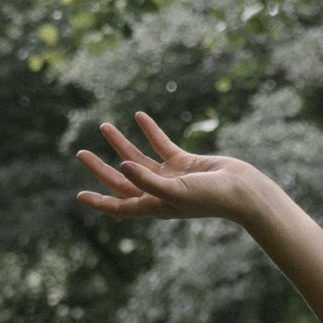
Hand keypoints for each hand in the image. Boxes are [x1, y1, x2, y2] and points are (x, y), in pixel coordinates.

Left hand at [74, 111, 267, 223]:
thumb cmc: (211, 198)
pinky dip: (149, 131)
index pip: (120, 206)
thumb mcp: (175, 190)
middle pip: (122, 180)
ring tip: (104, 126)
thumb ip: (146, 179)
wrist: (243, 190)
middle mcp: (159, 192)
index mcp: (155, 206)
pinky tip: (138, 116)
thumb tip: (121, 167)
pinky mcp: (184, 162)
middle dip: (101, 167)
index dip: (100, 202)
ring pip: (138, 159)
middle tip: (80, 153)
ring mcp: (171, 177)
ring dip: (121, 143)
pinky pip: (160, 144)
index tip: (80, 195)